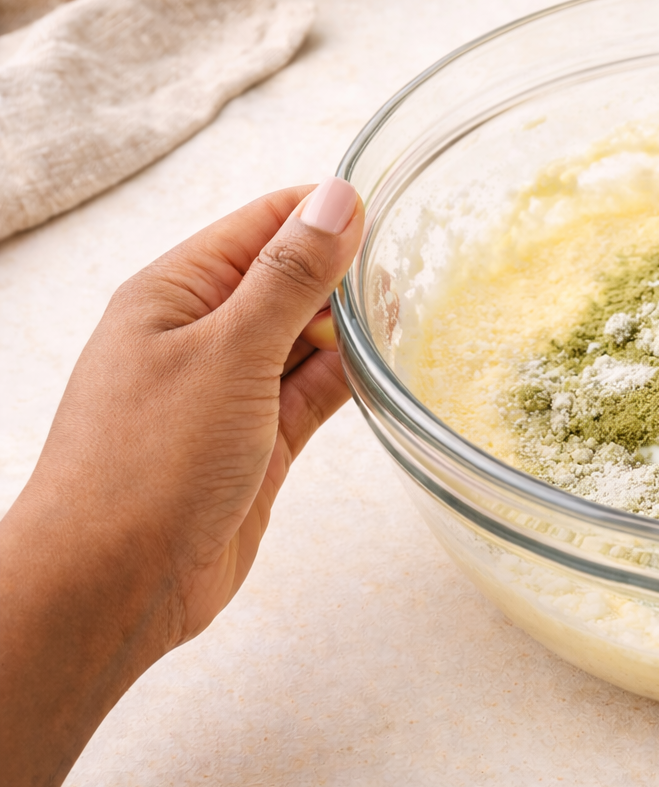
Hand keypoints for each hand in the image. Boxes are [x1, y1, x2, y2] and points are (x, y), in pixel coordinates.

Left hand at [0, 180, 362, 786]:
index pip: (263, 224)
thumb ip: (290, 276)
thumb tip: (338, 201)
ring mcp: (230, 391)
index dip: (326, 213)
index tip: (394, 211)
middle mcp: (201, 335)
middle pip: (290, 278)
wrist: (111, 585)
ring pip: (307, 338)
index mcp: (175, 293)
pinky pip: (313, 393)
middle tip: (419, 268)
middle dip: (348, 272)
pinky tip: (390, 368)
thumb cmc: (146, 465)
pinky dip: (349, 378)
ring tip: (414, 314)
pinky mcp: (258, 443)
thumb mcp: (229, 352)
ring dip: (354, 328)